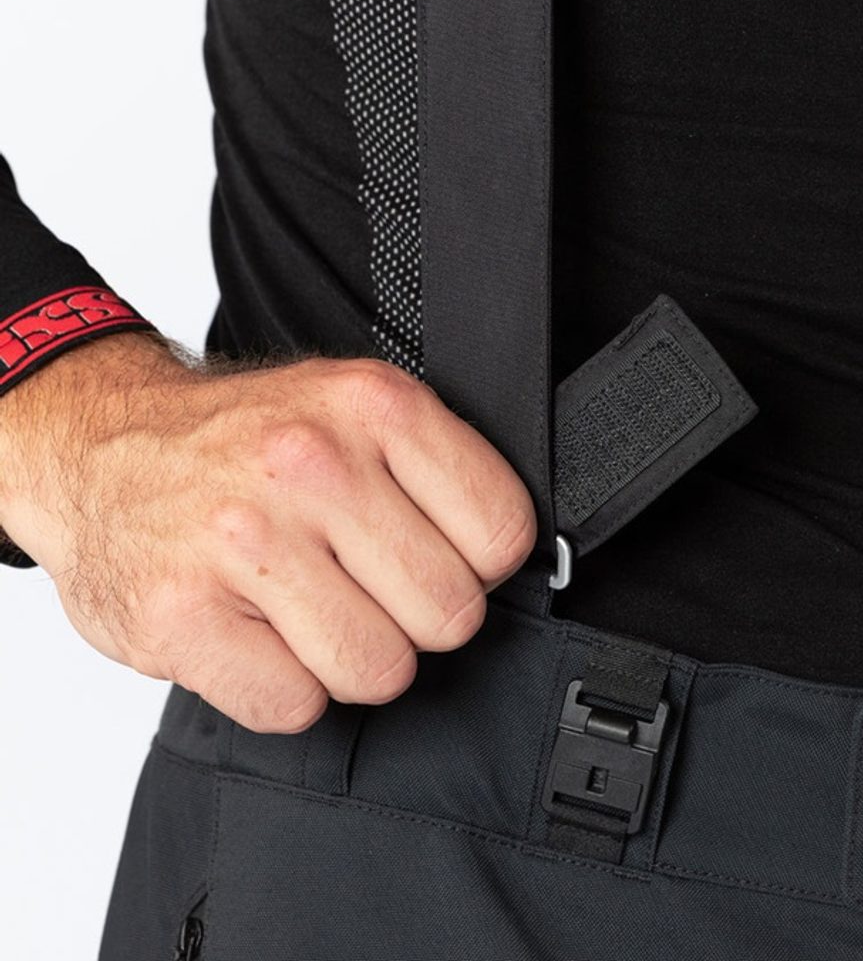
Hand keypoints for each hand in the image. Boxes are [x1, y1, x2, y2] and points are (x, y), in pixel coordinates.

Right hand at [0, 332, 536, 732]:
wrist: (104, 446)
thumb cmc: (243, 442)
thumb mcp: (352, 409)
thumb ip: (435, 469)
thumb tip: (509, 557)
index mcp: (374, 406)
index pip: (503, 535)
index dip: (476, 564)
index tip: (432, 555)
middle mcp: (310, 464)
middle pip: (449, 614)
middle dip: (414, 620)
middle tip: (363, 588)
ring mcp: (242, 540)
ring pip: (378, 669)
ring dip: (349, 657)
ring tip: (306, 610)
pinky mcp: (180, 615)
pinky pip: (294, 705)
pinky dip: (283, 687)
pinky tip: (257, 635)